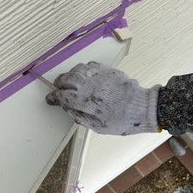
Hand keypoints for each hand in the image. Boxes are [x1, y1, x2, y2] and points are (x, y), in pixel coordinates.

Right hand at [45, 61, 159, 134]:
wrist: (143, 107)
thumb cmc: (122, 120)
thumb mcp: (98, 127)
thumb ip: (80, 117)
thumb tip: (67, 109)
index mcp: (86, 102)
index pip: (62, 97)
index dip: (53, 98)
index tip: (50, 100)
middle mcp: (89, 86)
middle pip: (65, 79)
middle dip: (59, 84)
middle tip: (58, 89)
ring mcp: (98, 75)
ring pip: (76, 70)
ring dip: (69, 76)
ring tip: (69, 82)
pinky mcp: (107, 70)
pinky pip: (89, 66)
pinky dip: (82, 70)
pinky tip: (84, 76)